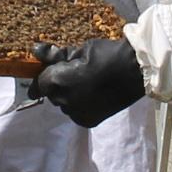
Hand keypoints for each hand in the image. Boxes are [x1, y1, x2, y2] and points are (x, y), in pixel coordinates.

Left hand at [29, 38, 145, 127]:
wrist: (136, 72)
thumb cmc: (107, 55)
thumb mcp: (80, 50)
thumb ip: (56, 55)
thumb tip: (36, 51)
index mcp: (58, 82)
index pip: (38, 85)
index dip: (38, 81)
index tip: (41, 76)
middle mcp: (64, 101)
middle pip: (52, 94)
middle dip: (57, 85)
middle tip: (73, 74)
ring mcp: (76, 113)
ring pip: (64, 105)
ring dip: (68, 96)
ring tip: (85, 84)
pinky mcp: (89, 121)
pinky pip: (76, 112)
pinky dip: (79, 105)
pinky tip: (91, 95)